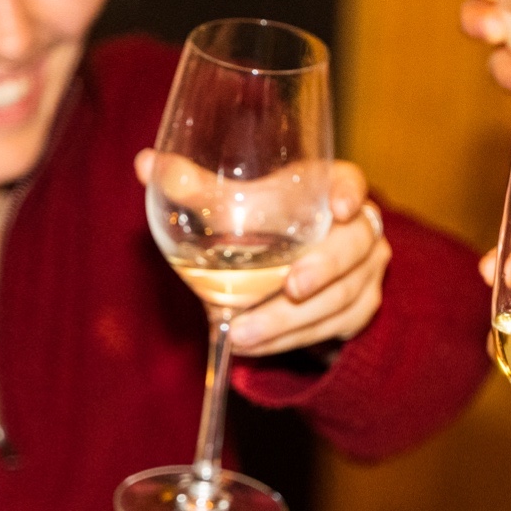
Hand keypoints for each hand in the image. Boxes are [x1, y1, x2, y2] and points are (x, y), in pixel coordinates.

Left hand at [134, 153, 390, 354]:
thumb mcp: (235, 203)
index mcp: (330, 187)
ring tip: (243, 333)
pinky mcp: (360, 308)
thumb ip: (194, 188)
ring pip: (342, 297)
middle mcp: (359, 228)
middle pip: (354, 246)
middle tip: (290, 288)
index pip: (351, 183)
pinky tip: (255, 346)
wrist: (294, 265)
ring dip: (292, 319)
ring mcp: (365, 271)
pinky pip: (333, 328)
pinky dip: (292, 340)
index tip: (338, 210)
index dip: (349, 194)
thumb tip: (145, 164)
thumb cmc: (266, 219)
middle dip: (323, 270)